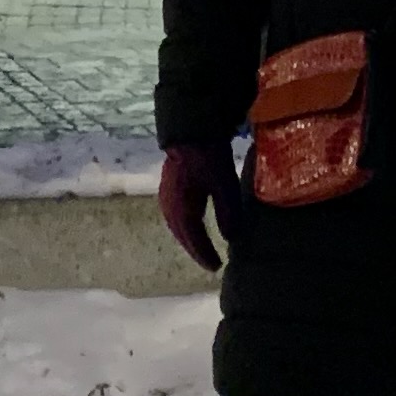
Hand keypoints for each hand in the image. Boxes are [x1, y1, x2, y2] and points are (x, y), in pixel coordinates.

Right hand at [157, 142, 245, 271]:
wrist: (190, 128)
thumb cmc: (209, 157)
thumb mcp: (224, 186)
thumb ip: (227, 214)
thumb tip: (230, 239)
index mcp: (182, 210)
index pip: (194, 240)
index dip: (205, 255)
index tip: (216, 267)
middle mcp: (169, 206)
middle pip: (182, 235)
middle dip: (195, 250)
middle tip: (209, 262)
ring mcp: (165, 195)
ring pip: (176, 226)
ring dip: (188, 238)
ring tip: (201, 247)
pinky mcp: (167, 185)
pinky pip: (174, 215)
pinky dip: (183, 225)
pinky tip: (190, 223)